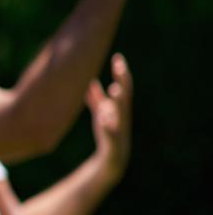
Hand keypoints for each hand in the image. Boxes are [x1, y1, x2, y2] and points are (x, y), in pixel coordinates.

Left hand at [86, 53, 132, 185]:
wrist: (112, 157)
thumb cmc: (107, 132)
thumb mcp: (101, 112)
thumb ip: (96, 98)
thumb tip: (90, 81)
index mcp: (119, 107)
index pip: (123, 86)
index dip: (121, 72)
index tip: (118, 56)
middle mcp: (122, 114)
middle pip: (124, 95)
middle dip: (122, 80)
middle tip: (119, 66)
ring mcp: (118, 126)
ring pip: (120, 112)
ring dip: (118, 101)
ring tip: (115, 88)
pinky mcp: (112, 140)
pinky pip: (110, 133)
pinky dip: (107, 126)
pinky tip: (102, 120)